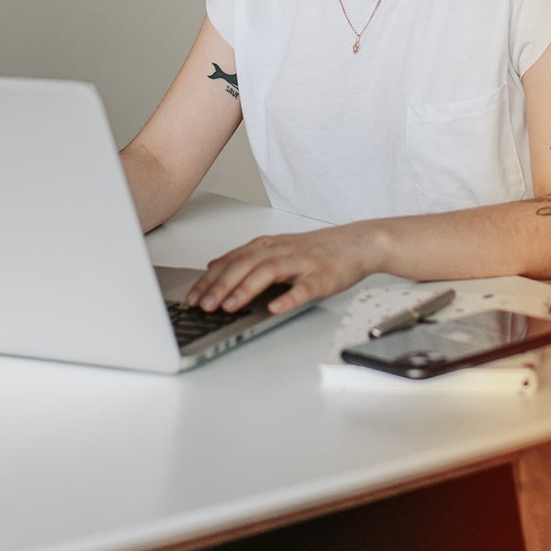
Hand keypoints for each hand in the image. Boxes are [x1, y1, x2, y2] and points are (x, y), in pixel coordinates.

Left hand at [187, 222, 382, 314]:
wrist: (358, 242)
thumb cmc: (318, 250)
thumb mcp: (279, 248)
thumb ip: (248, 257)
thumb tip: (213, 266)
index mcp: (270, 245)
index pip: (233, 259)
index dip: (210, 278)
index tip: (191, 296)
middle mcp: (283, 250)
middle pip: (246, 263)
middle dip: (221, 285)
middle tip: (202, 304)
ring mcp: (303, 263)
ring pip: (270, 271)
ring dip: (246, 289)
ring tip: (229, 306)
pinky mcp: (323, 276)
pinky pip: (305, 287)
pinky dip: (289, 298)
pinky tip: (275, 309)